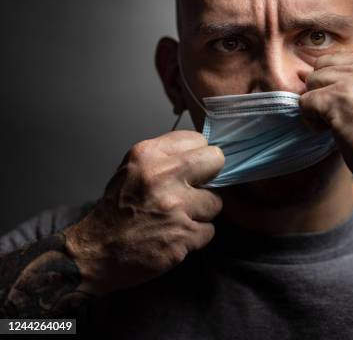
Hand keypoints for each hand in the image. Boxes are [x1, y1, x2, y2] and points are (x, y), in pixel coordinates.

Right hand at [64, 130, 224, 294]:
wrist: (95, 252)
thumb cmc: (116, 211)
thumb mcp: (132, 170)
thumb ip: (165, 158)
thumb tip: (202, 155)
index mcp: (148, 155)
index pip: (198, 140)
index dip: (198, 157)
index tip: (193, 169)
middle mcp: (162, 176)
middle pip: (216, 160)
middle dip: (211, 177)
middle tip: (195, 191)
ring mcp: (175, 207)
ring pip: (216, 201)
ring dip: (202, 213)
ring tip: (178, 218)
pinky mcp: (183, 235)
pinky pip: (209, 230)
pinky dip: (196, 237)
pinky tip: (175, 236)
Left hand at [300, 50, 352, 176]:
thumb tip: (309, 73)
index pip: (342, 59)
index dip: (339, 84)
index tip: (352, 106)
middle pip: (324, 66)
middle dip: (325, 90)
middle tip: (341, 116)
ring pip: (312, 82)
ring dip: (318, 105)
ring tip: (337, 125)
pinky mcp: (337, 99)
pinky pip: (305, 101)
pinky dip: (311, 120)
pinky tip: (331, 132)